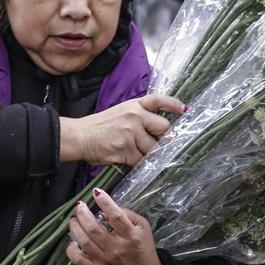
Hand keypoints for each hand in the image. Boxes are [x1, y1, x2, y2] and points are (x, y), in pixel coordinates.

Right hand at [59, 94, 185, 167]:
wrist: (79, 136)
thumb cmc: (98, 127)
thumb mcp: (119, 112)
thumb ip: (138, 116)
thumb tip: (157, 128)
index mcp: (134, 105)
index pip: (158, 100)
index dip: (173, 104)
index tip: (184, 110)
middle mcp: (135, 117)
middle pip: (164, 129)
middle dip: (164, 139)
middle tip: (160, 145)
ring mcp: (131, 133)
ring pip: (153, 148)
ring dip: (150, 154)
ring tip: (138, 153)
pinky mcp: (126, 149)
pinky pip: (141, 161)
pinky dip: (139, 164)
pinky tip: (131, 161)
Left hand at [66, 187, 161, 264]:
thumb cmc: (143, 249)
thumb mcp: (143, 228)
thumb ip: (128, 214)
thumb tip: (107, 209)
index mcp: (130, 236)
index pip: (116, 216)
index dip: (105, 202)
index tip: (96, 192)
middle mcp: (117, 249)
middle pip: (94, 228)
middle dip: (83, 213)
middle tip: (80, 205)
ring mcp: (105, 261)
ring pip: (84, 242)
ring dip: (75, 227)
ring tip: (74, 219)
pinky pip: (78, 260)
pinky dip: (71, 249)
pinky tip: (72, 240)